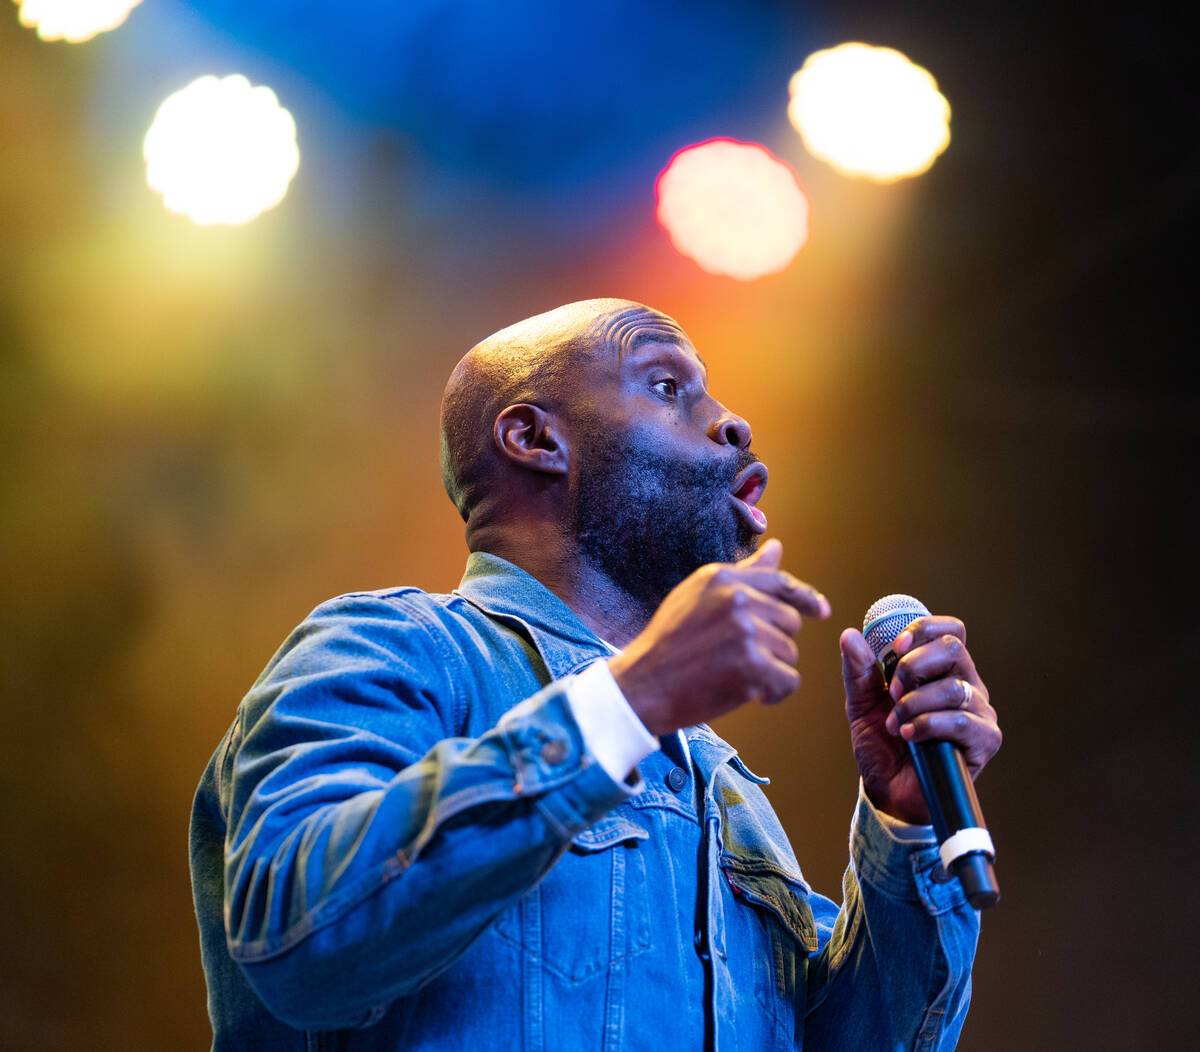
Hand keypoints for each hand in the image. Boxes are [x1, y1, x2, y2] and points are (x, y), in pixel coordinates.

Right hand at [609, 539, 829, 736]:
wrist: (641, 685)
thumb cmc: (669, 643)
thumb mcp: (699, 596)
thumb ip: (744, 574)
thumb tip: (777, 547)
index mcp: (722, 577)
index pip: (780, 582)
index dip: (806, 597)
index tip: (822, 610)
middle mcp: (736, 599)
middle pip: (790, 621)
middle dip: (774, 642)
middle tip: (739, 656)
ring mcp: (745, 632)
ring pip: (789, 653)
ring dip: (771, 669)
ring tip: (735, 674)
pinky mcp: (751, 666)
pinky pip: (789, 680)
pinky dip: (774, 692)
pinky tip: (750, 693)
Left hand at [839, 617, 1001, 824]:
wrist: (889, 791)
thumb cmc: (883, 745)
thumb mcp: (862, 704)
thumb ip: (858, 671)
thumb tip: (850, 635)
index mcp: (942, 670)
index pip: (950, 630)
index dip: (922, 630)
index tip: (894, 646)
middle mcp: (967, 685)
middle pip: (953, 648)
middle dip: (913, 666)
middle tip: (892, 692)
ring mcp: (979, 712)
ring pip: (953, 688)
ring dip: (914, 704)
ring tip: (896, 724)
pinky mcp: (984, 740)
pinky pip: (961, 720)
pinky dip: (927, 724)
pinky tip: (909, 736)